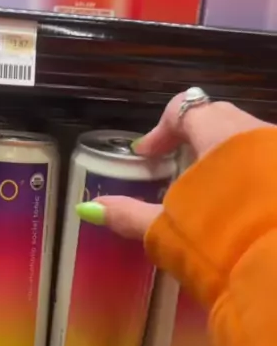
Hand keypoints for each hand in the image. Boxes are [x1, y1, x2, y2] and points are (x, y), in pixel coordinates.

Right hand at [76, 93, 269, 239]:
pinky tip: (241, 208)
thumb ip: (130, 215)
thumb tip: (87, 209)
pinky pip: (269, 162)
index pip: (184, 109)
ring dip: (225, 160)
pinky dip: (249, 176)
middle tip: (175, 172)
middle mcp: (259, 132)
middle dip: (194, 142)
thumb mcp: (169, 228)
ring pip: (249, 142)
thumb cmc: (221, 236)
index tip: (146, 155)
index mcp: (221, 133)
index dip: (160, 130)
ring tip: (208, 195)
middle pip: (219, 120)